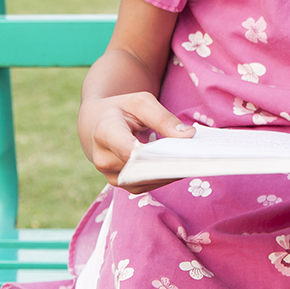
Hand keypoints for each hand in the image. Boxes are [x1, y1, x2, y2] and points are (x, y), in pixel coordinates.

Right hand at [78, 91, 194, 190]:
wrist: (96, 125)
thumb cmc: (121, 109)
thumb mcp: (142, 103)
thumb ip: (164, 118)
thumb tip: (188, 136)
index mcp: (105, 132)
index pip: (127, 149)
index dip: (151, 154)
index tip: (175, 152)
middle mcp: (104, 159)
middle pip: (139, 168)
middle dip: (167, 165)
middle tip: (194, 159)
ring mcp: (111, 175)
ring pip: (144, 181)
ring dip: (168, 174)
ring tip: (193, 164)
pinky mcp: (122, 184)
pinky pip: (145, 185)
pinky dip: (164, 177)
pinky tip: (181, 168)